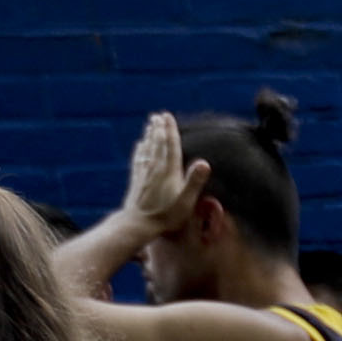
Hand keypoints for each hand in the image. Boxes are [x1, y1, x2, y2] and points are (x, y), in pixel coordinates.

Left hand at [117, 111, 204, 239]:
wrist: (138, 225)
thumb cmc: (166, 216)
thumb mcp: (186, 202)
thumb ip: (194, 182)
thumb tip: (205, 163)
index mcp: (169, 172)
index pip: (171, 146)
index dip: (170, 130)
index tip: (168, 116)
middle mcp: (156, 169)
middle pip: (158, 144)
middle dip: (159, 129)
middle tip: (158, 115)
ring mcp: (145, 174)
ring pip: (148, 149)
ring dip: (149, 135)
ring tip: (150, 124)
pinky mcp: (137, 181)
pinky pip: (139, 160)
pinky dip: (140, 149)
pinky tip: (140, 145)